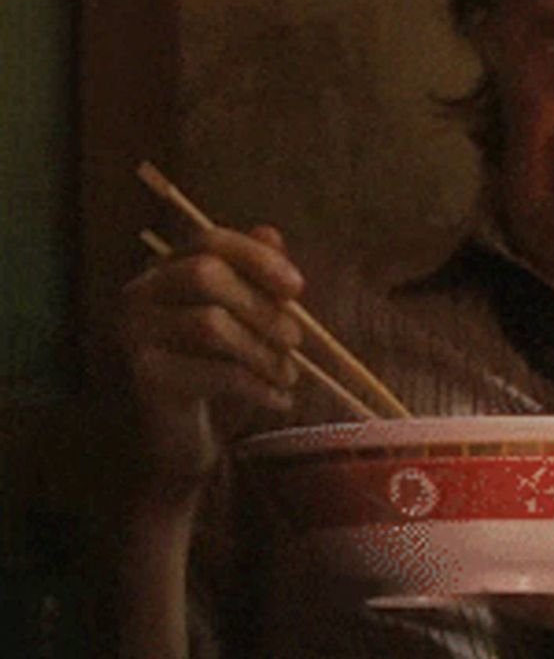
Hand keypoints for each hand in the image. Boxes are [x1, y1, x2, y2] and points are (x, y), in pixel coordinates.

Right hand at [119, 225, 304, 491]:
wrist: (179, 440)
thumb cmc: (215, 367)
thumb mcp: (242, 318)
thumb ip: (254, 276)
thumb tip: (270, 233)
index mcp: (163, 269)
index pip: (209, 241)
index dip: (257, 257)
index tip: (298, 288)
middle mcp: (139, 294)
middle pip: (206, 275)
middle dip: (262, 307)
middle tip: (297, 339)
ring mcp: (134, 335)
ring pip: (210, 324)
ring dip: (263, 351)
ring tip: (290, 373)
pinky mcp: (144, 377)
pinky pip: (212, 373)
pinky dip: (257, 386)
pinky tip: (280, 399)